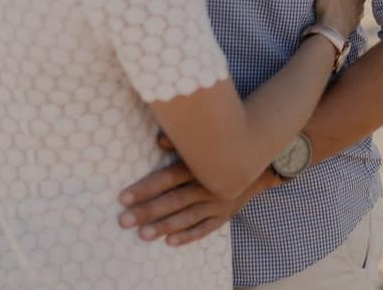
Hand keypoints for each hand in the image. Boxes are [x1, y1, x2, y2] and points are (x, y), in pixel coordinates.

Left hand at [117, 134, 275, 244]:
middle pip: (174, 200)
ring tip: (143, 234)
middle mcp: (209, 185)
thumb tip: (158, 140)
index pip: (169, 178)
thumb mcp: (204, 144)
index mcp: (200, 166)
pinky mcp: (224, 216)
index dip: (147, 187)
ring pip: (188, 217)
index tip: (124, 197)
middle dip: (148, 211)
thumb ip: (180, 143)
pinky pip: (205, 229)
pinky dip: (188, 236)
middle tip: (124, 220)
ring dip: (165, 226)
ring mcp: (218, 203)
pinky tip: (170, 242)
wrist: (257, 164)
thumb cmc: (221, 151)